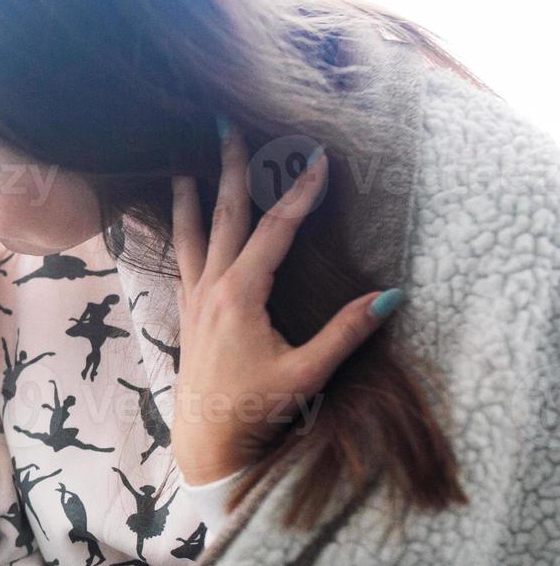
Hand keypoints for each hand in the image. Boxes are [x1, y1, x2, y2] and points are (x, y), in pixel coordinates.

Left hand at [169, 125, 402, 484]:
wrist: (207, 440)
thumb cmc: (254, 409)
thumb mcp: (306, 373)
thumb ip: (345, 332)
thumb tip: (391, 296)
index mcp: (240, 296)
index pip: (276, 231)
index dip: (298, 193)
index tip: (317, 157)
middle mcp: (211, 289)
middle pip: (225, 215)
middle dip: (232, 168)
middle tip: (227, 125)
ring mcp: (194, 299)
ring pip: (191, 234)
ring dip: (190, 195)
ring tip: (181, 162)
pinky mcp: (187, 314)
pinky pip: (180, 260)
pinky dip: (178, 233)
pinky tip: (175, 221)